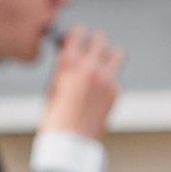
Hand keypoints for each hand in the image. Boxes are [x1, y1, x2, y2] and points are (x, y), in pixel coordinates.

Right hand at [43, 23, 122, 141]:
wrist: (69, 140)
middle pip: (100, 38)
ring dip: (109, 57)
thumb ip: (66, 64)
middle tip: (92, 50)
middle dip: (95, 43)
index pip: (79, 32)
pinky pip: (116, 77)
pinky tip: (100, 93)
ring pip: (116, 53)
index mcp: (69, 61)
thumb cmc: (56, 114)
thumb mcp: (54, 83)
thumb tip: (73, 51)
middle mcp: (89, 65)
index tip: (78, 39)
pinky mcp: (115, 91)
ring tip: (103, 66)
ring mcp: (106, 78)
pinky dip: (109, 81)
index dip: (78, 35)